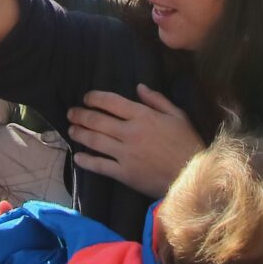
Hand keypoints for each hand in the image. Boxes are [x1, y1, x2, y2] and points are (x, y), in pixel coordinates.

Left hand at [66, 86, 203, 196]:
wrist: (191, 176)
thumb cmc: (187, 143)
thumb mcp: (177, 116)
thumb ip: (157, 100)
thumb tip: (139, 87)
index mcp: (143, 116)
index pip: (111, 102)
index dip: (95, 98)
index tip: (86, 98)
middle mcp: (130, 132)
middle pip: (97, 121)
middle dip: (81, 115)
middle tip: (71, 113)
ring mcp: (125, 154)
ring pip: (94, 141)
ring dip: (79, 134)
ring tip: (71, 130)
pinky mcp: (124, 173)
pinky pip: (99, 165)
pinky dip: (86, 161)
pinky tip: (78, 157)